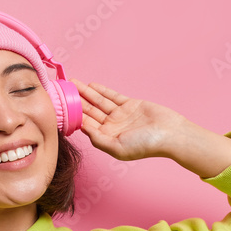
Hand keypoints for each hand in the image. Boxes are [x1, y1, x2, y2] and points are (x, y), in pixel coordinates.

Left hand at [71, 79, 187, 160]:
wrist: (170, 134)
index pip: (85, 125)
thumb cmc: (146, 145)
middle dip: (75, 102)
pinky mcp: (130, 105)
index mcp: (106, 138)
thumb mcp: (118, 147)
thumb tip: (82, 128)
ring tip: (72, 83)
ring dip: (86, 93)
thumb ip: (98, 139)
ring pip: (98, 102)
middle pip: (89, 112)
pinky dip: (101, 90)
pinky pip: (112, 96)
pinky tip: (90, 85)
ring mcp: (120, 115)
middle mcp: (111, 127)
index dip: (72, 116)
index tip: (59, 107)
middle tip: (62, 91)